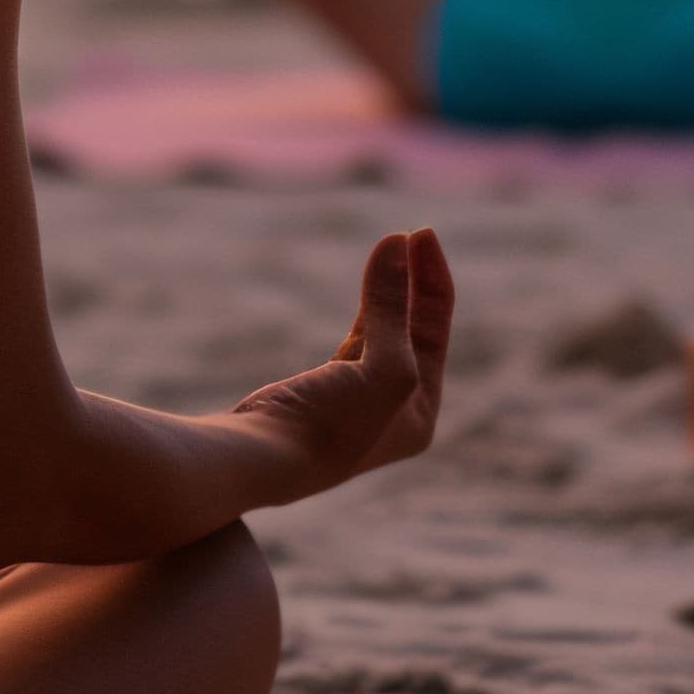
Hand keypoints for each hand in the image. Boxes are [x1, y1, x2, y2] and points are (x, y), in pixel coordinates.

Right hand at [231, 229, 453, 497]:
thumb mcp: (380, 366)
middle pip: (415, 330)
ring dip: (390, 290)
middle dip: (415, 282)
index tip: (420, 233)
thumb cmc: (327, 424)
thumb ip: (390, 306)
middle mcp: (396, 411)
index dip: (432, 280)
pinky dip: (366, 310)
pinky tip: (370, 287)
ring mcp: (359, 401)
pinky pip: (357, 340)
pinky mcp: (324, 391)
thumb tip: (397, 242)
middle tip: (410, 234)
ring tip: (392, 247)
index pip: (436, 331)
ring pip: (384, 332)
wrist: (258, 460)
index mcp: (420, 414)